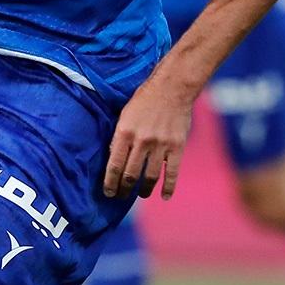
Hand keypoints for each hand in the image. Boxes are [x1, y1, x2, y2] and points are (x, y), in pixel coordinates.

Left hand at [103, 72, 196, 199]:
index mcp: (125, 132)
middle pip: (130, 175)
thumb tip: (112, 158)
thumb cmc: (145, 99)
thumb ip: (119, 137)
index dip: (110, 183)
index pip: (114, 165)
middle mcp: (141, 141)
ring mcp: (160, 145)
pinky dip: (168, 187)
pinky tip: (164, 196)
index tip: (108, 193)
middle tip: (121, 196)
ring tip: (141, 195)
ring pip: (150, 177)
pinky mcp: (177, 147)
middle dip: (124, 189)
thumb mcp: (125, 114)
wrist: (172, 87)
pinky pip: (172, 173)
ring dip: (144, 190)